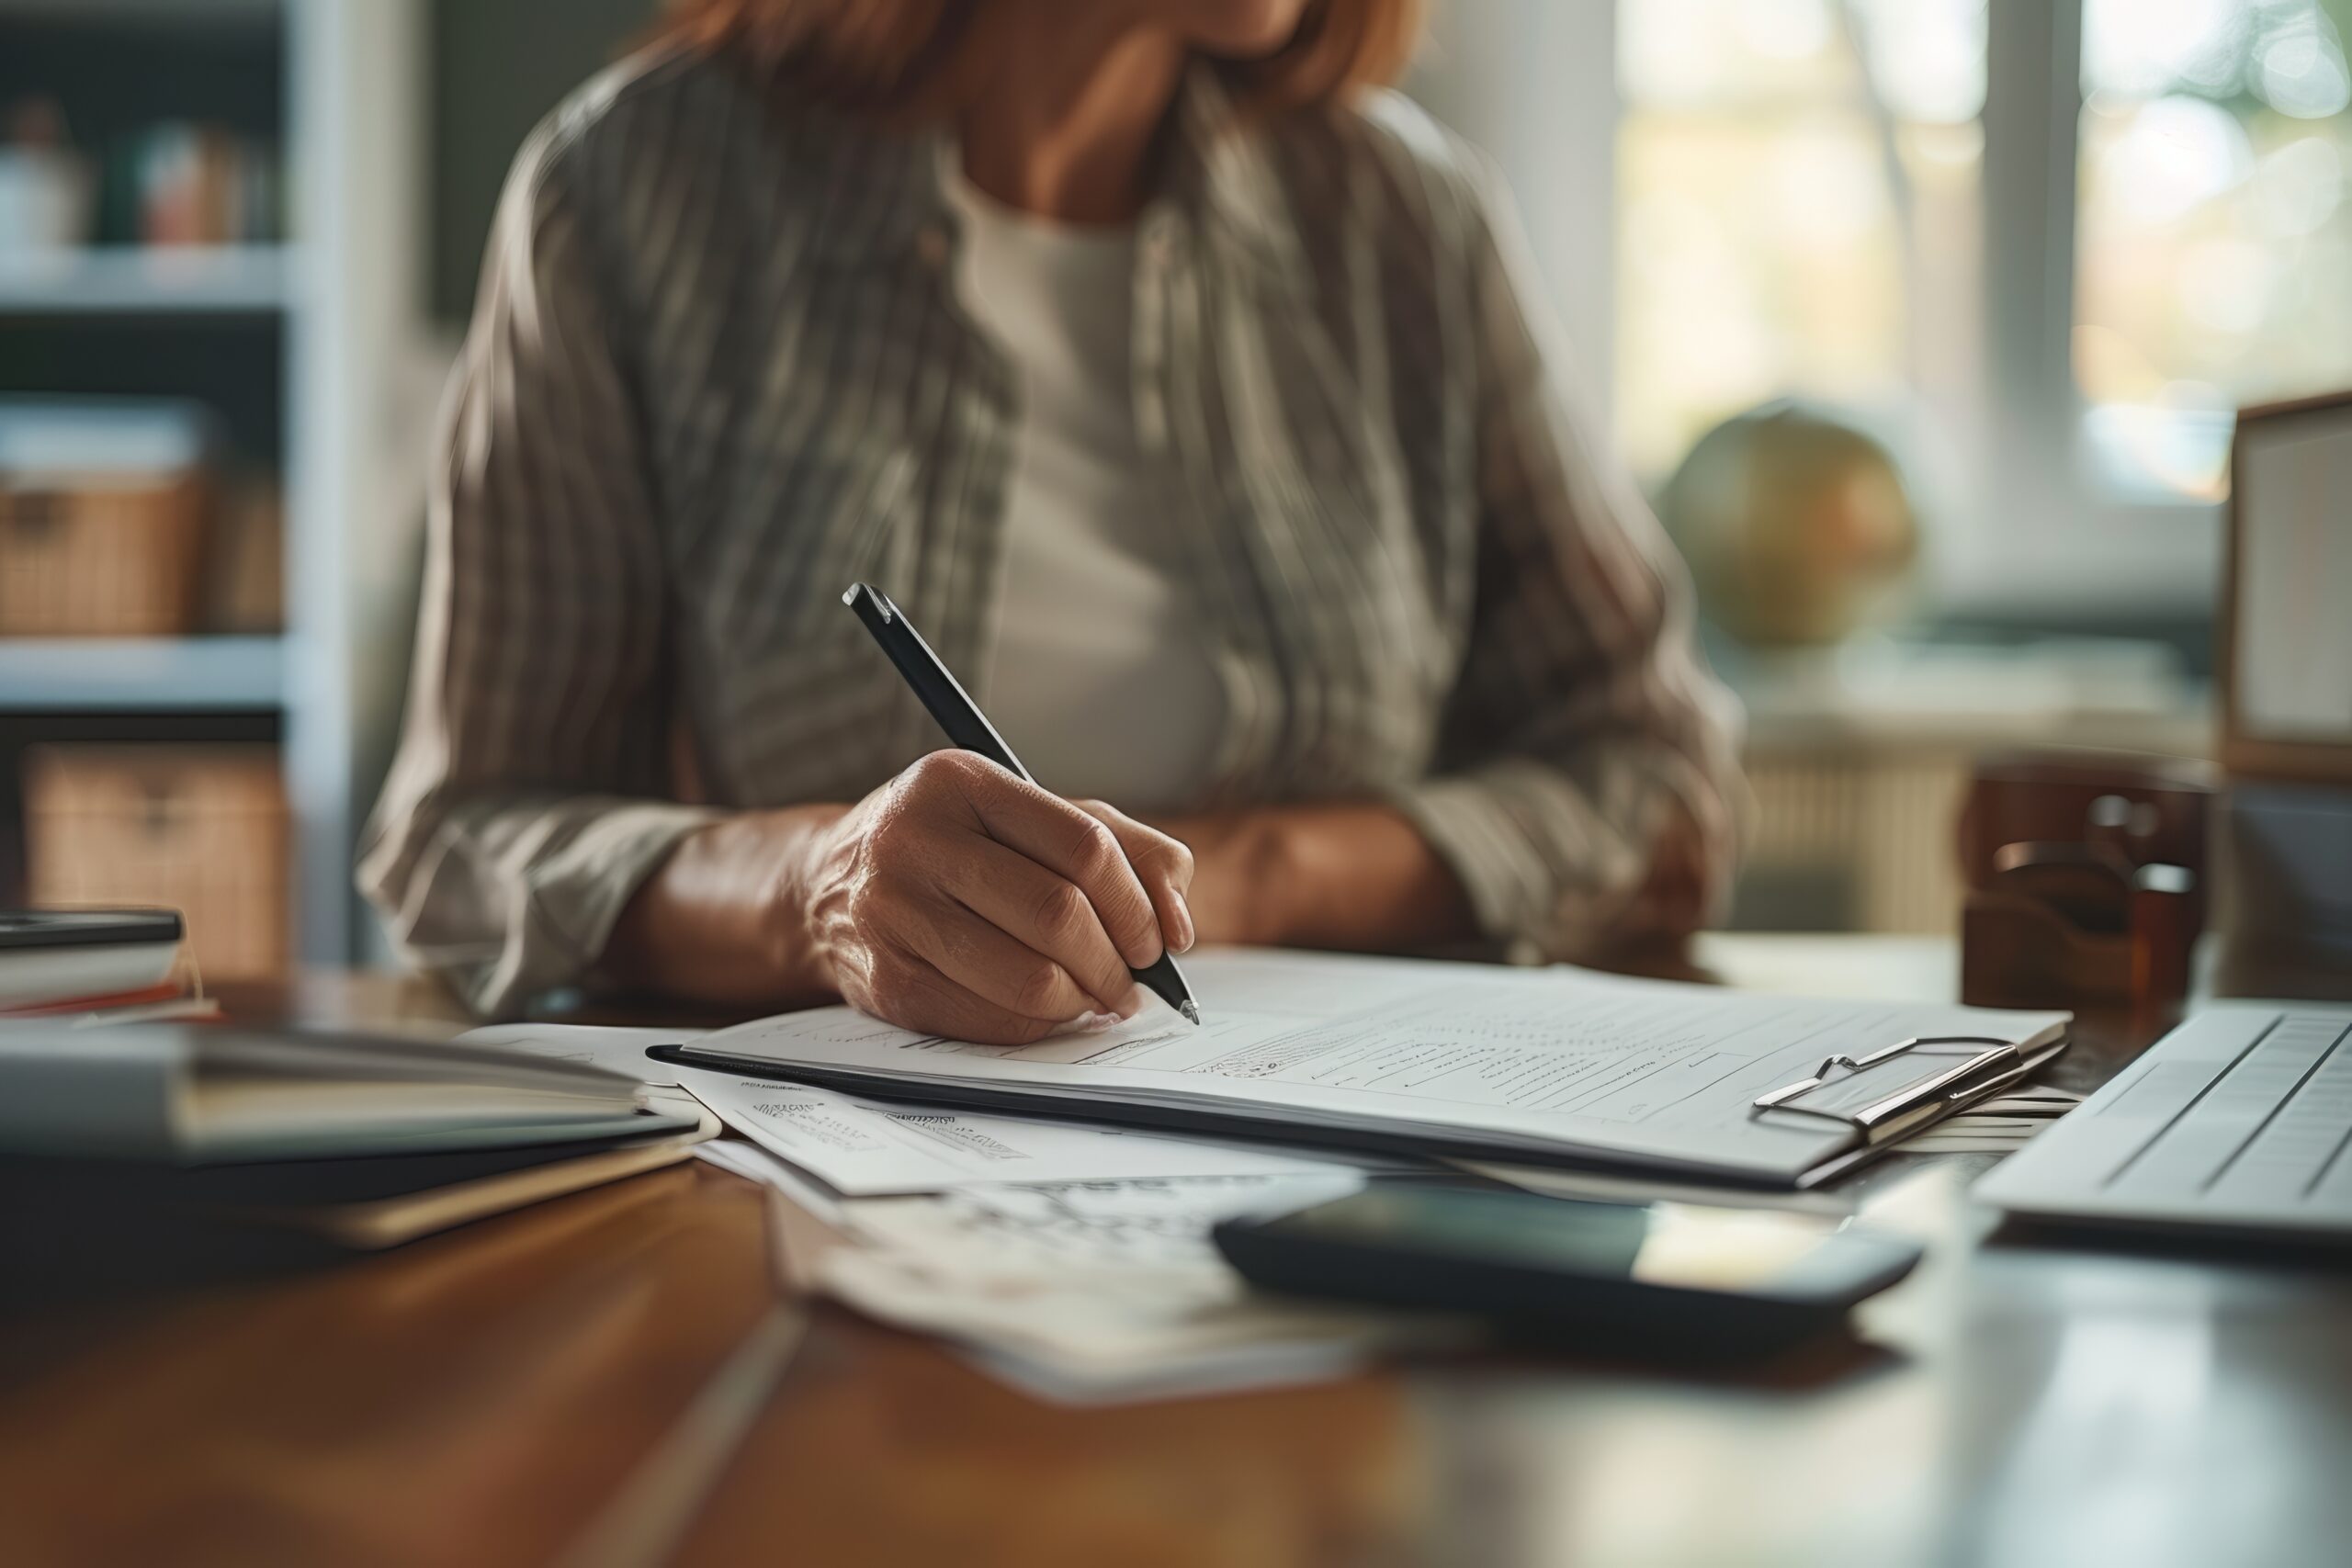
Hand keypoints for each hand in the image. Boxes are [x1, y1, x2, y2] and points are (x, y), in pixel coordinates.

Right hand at [790, 751, 1195, 1043]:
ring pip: (1028, 978)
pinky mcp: (885, 981)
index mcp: (961, 782)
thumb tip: (1178, 924)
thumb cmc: (953, 845)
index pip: (1084, 847)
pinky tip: (1047, 1010)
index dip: (1138, 904)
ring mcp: (892, 913)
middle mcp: (916, 839)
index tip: (1157, 938)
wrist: (827, 885)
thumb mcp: (1029, 815)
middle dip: (1117, 962)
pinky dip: (1038, 1025)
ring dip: (1083, 1001)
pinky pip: (990, 1020)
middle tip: (1132, 982)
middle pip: (1059, 915)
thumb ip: (1125, 846)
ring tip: (1096, 998)